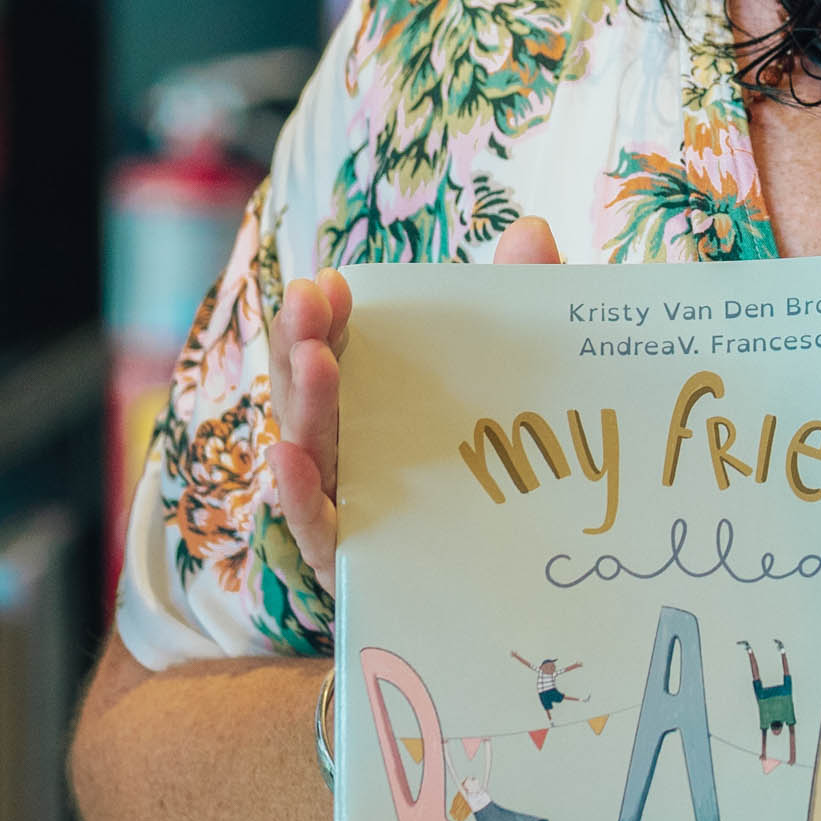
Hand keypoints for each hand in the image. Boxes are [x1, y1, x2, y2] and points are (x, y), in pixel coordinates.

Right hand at [263, 212, 560, 585]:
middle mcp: (353, 452)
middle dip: (303, 341)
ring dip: (304, 404)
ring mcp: (349, 508)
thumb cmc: (510, 474)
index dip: (326, 315)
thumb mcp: (525, 384)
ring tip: (311, 359)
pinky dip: (298, 495)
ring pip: (312, 452)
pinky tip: (287, 457)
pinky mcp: (357, 565)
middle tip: (308, 297)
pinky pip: (321, 529)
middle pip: (314, 393)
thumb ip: (525, 308)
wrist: (534, 592)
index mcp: (378, 404)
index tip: (329, 280)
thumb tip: (530, 228)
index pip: (339, 349)